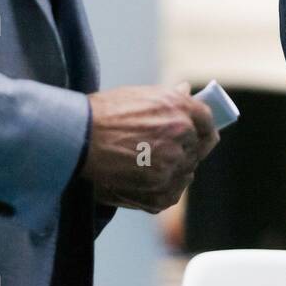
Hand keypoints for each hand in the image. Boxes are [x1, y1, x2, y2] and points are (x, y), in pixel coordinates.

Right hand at [80, 82, 219, 212]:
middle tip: (165, 151)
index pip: (207, 121)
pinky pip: (173, 193)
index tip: (201, 135)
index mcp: (180, 109)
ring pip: (185, 172)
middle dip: (185, 149)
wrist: (77, 140)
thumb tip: (186, 92)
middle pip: (197, 149)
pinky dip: (163, 189)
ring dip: (174, 170)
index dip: (204, 129)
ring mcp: (171, 166)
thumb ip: (169, 97)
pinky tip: (145, 180)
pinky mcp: (159, 191)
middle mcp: (181, 136)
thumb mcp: (140, 94)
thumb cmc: (104, 113)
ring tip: (149, 165)